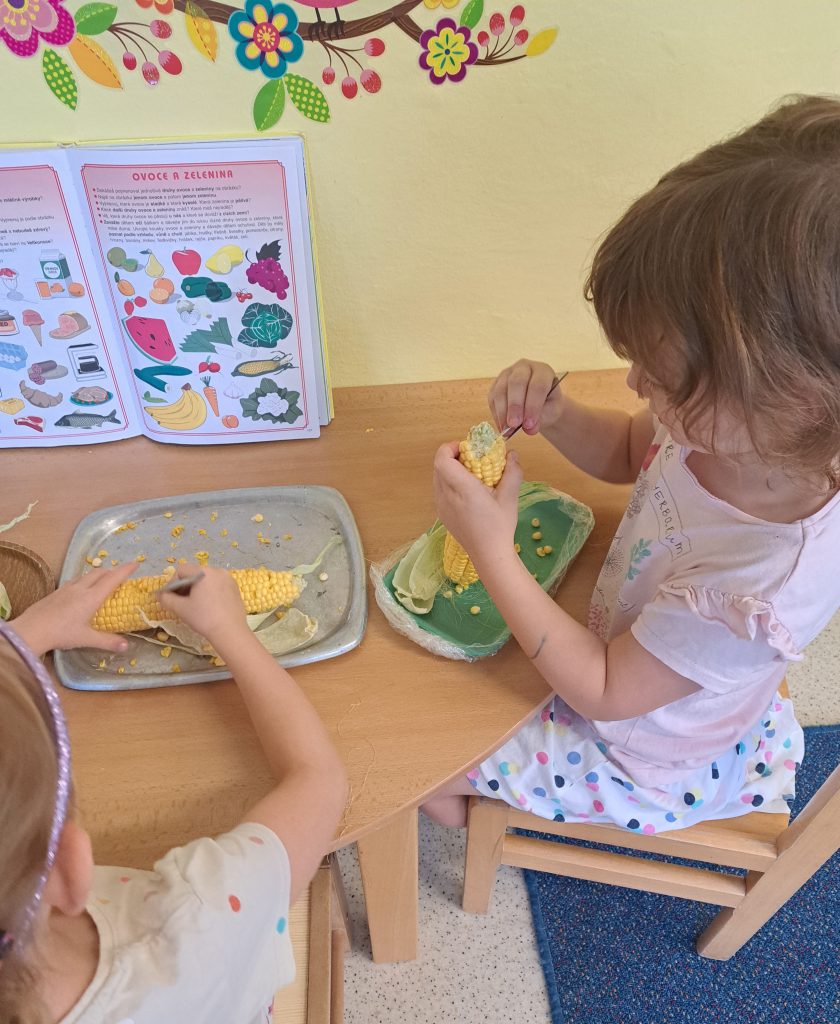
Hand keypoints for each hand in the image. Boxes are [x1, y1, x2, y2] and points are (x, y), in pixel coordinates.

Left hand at [13, 561, 138, 656]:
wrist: (32, 629)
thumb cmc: (61, 633)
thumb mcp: (86, 639)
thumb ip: (107, 641)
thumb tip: (126, 646)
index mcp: (91, 597)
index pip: (112, 579)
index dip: (125, 570)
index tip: (136, 564)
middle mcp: (80, 588)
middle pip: (99, 572)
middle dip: (111, 571)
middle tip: (119, 576)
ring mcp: (66, 588)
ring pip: (85, 575)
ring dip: (97, 575)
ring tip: (101, 582)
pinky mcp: (56, 592)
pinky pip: (74, 581)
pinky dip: (83, 581)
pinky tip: (80, 590)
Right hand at [158, 564, 249, 649]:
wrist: (230, 631)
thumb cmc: (204, 618)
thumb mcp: (181, 608)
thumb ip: (167, 598)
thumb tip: (159, 594)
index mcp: (204, 572)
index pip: (182, 570)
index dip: (172, 583)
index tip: (171, 597)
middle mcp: (218, 570)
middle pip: (194, 573)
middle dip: (185, 586)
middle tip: (181, 601)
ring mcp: (228, 578)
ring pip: (206, 579)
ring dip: (196, 589)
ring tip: (194, 604)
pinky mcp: (235, 587)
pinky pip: (217, 584)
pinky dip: (209, 591)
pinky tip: (208, 606)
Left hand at [433, 442, 522, 568]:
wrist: (489, 554)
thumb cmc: (500, 526)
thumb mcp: (510, 497)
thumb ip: (512, 472)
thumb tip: (512, 454)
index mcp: (463, 489)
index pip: (442, 460)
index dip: (450, 448)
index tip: (467, 449)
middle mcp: (446, 496)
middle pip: (438, 466)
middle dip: (453, 457)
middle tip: (471, 460)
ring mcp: (440, 506)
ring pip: (437, 478)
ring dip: (450, 471)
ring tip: (469, 477)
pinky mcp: (441, 514)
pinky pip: (439, 490)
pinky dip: (448, 484)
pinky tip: (466, 493)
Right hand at [488, 360, 564, 435]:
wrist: (540, 403)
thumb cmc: (548, 405)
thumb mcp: (551, 411)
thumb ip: (541, 418)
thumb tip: (528, 429)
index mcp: (542, 371)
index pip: (537, 385)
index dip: (532, 405)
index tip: (529, 424)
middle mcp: (523, 368)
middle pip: (516, 382)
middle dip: (515, 406)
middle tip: (514, 424)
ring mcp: (507, 374)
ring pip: (501, 390)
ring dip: (503, 412)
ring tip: (507, 430)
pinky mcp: (496, 385)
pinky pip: (492, 399)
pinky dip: (497, 414)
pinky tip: (502, 427)